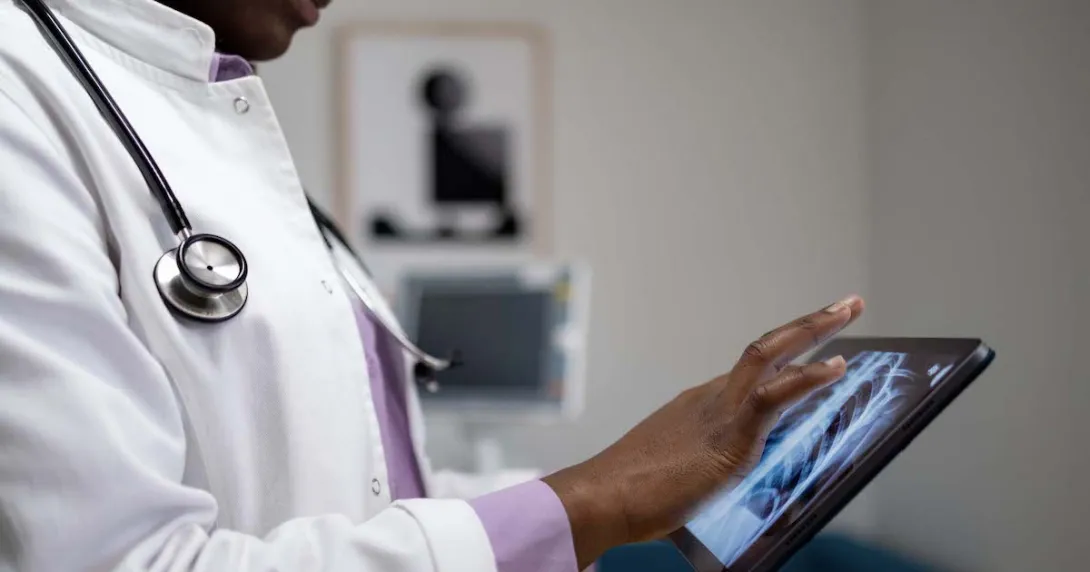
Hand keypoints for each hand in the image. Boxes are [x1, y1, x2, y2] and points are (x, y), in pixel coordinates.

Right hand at [542, 295, 864, 568]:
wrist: (604, 497)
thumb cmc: (634, 495)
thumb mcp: (679, 476)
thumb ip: (706, 469)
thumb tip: (724, 483)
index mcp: (701, 407)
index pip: (755, 372)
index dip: (790, 355)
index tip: (815, 344)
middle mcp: (711, 398)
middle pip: (766, 349)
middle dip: (808, 325)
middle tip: (845, 305)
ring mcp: (719, 412)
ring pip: (771, 355)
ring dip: (813, 330)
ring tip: (847, 310)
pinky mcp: (728, 435)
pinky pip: (773, 396)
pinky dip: (807, 378)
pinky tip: (836, 367)